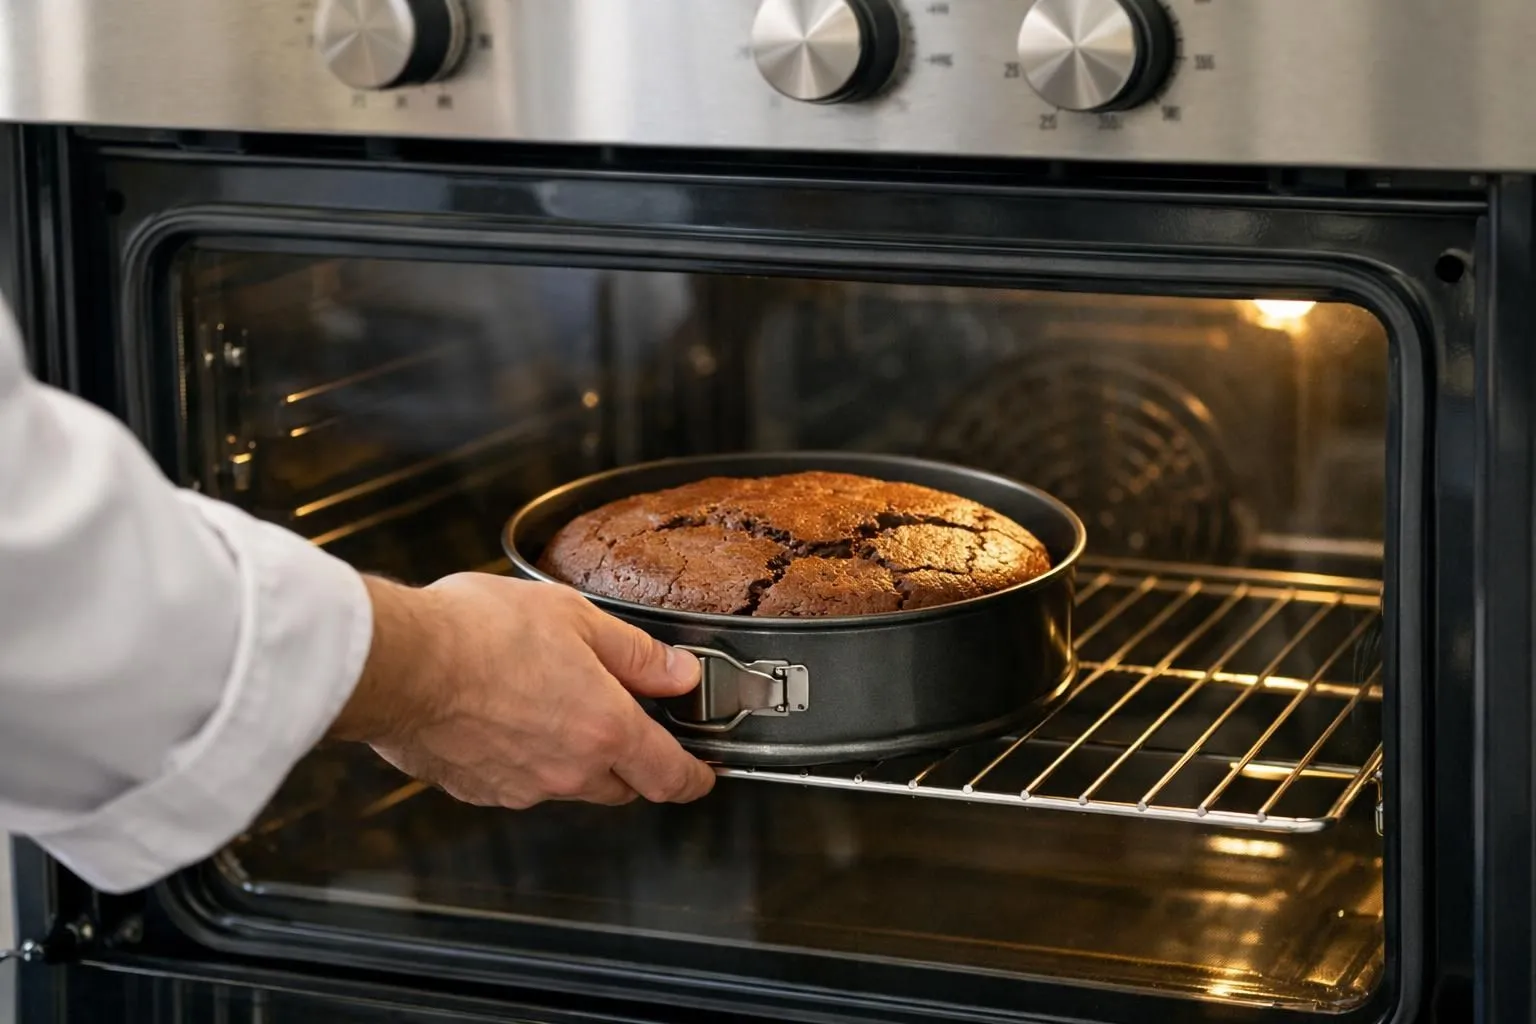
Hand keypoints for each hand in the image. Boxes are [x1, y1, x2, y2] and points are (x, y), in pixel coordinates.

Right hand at [328, 573, 715, 808]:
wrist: (398, 662)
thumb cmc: (479, 633)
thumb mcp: (576, 619)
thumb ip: (635, 654)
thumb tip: (679, 675)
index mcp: (605, 729)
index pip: (669, 776)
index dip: (694, 777)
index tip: (702, 773)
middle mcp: (568, 771)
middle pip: (622, 785)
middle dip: (632, 761)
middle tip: (621, 719)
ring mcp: (521, 787)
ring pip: (569, 785)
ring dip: (573, 756)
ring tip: (547, 700)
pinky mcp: (478, 791)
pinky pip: (519, 782)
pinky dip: (524, 758)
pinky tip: (504, 714)